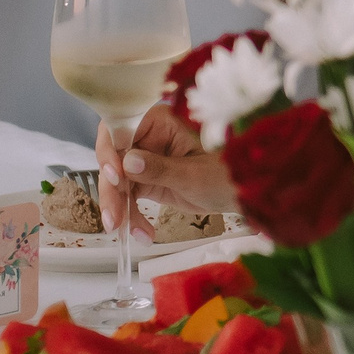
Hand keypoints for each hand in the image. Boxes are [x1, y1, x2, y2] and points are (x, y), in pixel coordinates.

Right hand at [98, 105, 237, 238]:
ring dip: (119, 206)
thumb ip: (160, 168)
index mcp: (162, 121)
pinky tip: (140, 231)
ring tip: (127, 230)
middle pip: (114, 157)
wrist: (243, 193)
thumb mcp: (195, 174)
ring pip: (118, 180)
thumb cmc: (229, 174)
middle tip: (114, 217)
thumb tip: (128, 162)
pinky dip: (130, 214)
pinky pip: (129, 195)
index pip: (120, 127)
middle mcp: (150, 136)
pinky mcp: (148, 180)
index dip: (110, 150)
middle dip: (112, 189)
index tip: (113, 176)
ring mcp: (147, 159)